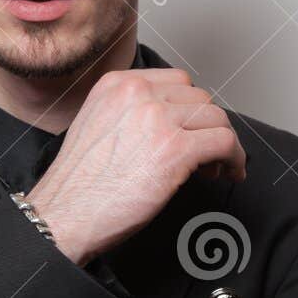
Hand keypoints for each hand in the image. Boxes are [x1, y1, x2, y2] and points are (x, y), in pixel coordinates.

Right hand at [26, 66, 245, 265]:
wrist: (63, 215)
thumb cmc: (78, 187)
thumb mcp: (97, 127)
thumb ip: (129, 115)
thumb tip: (168, 126)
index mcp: (117, 85)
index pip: (175, 82)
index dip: (190, 108)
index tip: (191, 129)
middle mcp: (139, 94)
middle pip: (199, 97)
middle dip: (206, 126)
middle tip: (204, 155)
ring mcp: (159, 119)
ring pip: (216, 118)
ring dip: (222, 143)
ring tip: (214, 168)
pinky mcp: (176, 149)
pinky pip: (224, 142)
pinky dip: (234, 158)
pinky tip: (228, 173)